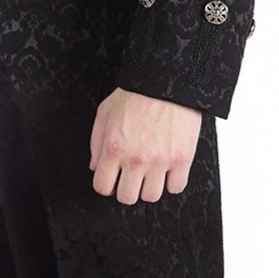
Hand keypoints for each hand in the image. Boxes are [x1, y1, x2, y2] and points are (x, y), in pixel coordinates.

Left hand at [89, 87, 201, 202]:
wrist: (166, 79)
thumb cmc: (135, 93)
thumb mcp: (105, 112)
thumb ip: (96, 142)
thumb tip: (95, 167)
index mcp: (114, 148)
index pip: (103, 187)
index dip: (106, 185)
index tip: (113, 179)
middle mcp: (135, 159)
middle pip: (127, 198)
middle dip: (126, 189)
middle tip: (131, 177)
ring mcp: (160, 161)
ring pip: (151, 196)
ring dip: (149, 186)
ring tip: (151, 171)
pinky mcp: (182, 159)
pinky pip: (176, 188)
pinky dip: (172, 181)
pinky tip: (168, 168)